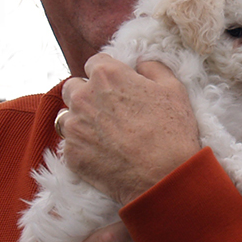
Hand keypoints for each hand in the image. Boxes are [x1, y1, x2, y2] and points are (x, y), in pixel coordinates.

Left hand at [60, 56, 200, 204]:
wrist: (163, 178)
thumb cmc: (172, 132)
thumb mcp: (173, 88)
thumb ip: (152, 67)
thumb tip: (140, 64)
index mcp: (106, 75)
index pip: (95, 63)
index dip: (108, 74)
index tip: (118, 87)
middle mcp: (83, 97)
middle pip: (73, 87)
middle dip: (87, 95)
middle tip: (109, 111)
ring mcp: (73, 127)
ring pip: (67, 116)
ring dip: (80, 121)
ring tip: (104, 135)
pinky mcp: (71, 154)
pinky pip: (70, 144)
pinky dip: (82, 147)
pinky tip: (103, 154)